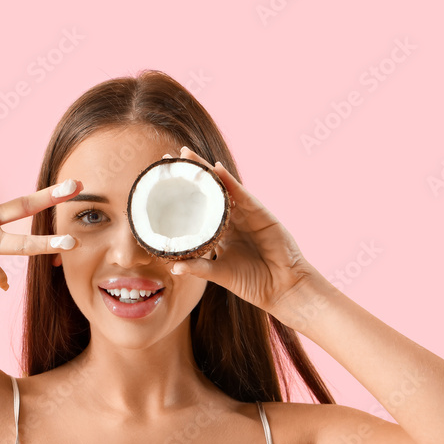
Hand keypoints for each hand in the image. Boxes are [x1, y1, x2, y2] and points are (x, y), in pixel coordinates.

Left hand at [168, 147, 320, 313]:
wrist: (281, 288)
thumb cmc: (252, 282)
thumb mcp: (219, 274)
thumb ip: (198, 267)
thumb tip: (174, 266)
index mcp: (220, 233)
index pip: (197, 210)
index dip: (180, 196)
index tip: (161, 182)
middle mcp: (231, 220)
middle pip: (207, 193)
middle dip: (190, 175)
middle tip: (169, 159)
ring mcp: (246, 214)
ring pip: (222, 188)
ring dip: (206, 171)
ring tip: (187, 155)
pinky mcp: (259, 212)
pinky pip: (241, 194)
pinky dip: (230, 181)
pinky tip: (217, 169)